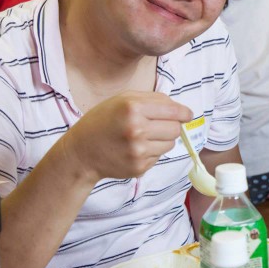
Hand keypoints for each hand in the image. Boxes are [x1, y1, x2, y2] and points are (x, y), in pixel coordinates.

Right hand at [61, 91, 190, 181]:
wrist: (81, 152)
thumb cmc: (103, 121)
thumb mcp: (123, 100)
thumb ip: (153, 100)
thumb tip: (181, 110)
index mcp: (133, 108)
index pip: (174, 111)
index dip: (184, 113)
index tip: (187, 115)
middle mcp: (136, 130)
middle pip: (175, 129)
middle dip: (171, 126)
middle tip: (157, 125)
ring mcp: (138, 151)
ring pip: (170, 144)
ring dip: (162, 140)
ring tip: (143, 137)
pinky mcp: (139, 167)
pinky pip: (159, 157)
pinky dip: (152, 152)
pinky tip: (135, 149)